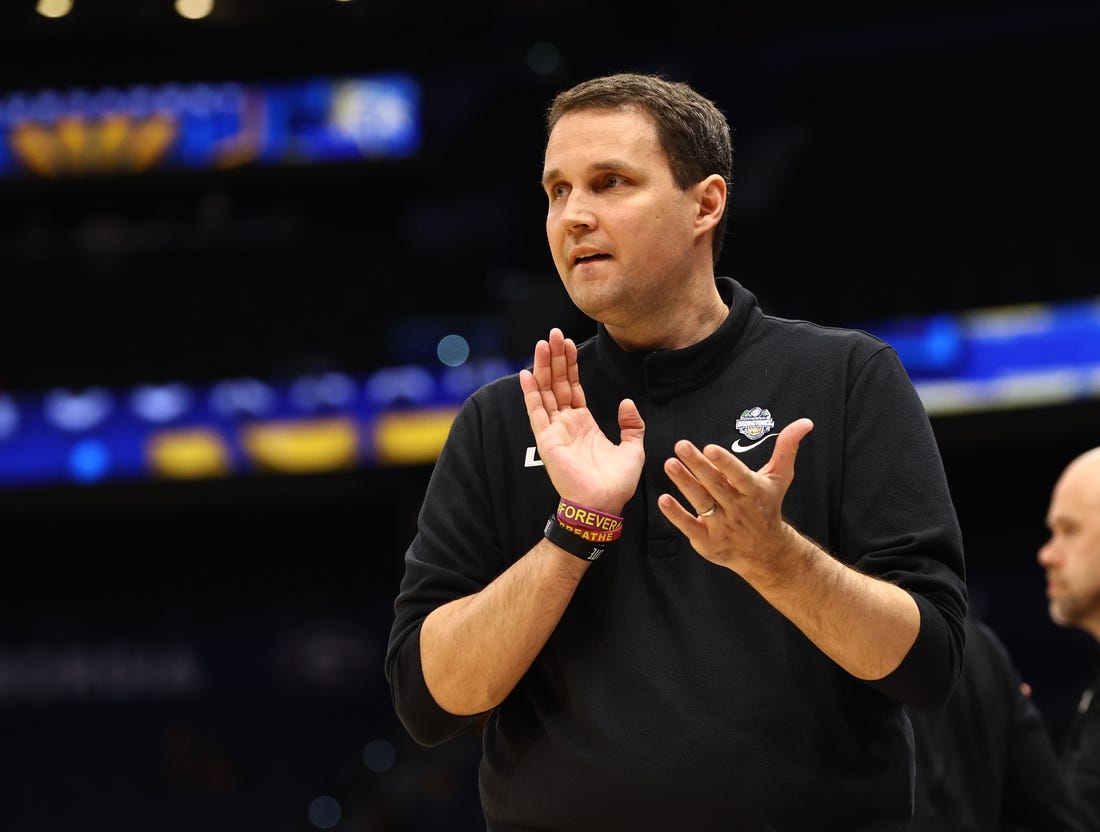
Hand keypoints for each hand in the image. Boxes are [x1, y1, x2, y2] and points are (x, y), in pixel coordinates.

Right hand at [519, 328, 644, 513]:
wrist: (603, 504)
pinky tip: (525, 374)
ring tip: (542, 343)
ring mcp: (555, 430)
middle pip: (557, 383)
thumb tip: (626, 402)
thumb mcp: (633, 448)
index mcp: (584, 423)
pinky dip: (530, 393)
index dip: (570, 364)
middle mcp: (566, 423)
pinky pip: (536, 412)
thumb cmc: (616, 483)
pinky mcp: (547, 440)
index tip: (567, 342)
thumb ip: (631, 424)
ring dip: (543, 368)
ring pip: (546, 392)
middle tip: (553, 333)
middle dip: (555, 358)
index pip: (573, 387)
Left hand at [657, 418, 814, 575]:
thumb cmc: (768, 506)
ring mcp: (722, 526)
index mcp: (754, 491)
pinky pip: (689, 526)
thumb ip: (787, 448)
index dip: (726, 463)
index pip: (739, 476)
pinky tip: (663, 499)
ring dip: (684, 484)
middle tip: (680, 445)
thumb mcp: (780, 477)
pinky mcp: (707, 541)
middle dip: (698, 465)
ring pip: (701, 503)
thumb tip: (805, 422)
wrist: (766, 551)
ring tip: (669, 464)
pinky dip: (676, 515)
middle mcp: (738, 509)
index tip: (710, 447)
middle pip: (716, 485)